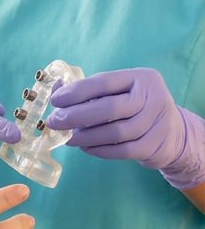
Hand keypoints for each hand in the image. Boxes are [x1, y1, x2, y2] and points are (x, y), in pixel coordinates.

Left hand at [46, 68, 204, 189]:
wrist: (173, 133)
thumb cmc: (137, 108)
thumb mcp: (122, 92)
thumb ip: (93, 91)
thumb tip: (57, 92)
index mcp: (141, 77)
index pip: (104, 82)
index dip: (76, 92)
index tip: (55, 101)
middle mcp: (153, 97)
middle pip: (109, 108)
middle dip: (75, 116)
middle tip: (54, 122)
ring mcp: (157, 122)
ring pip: (114, 132)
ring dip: (86, 137)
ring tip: (69, 138)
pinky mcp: (154, 146)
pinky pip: (121, 151)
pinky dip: (99, 150)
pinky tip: (85, 148)